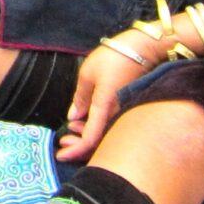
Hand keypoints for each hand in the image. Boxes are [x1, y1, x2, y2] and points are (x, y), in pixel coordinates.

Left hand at [59, 34, 155, 162]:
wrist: (143, 48)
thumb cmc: (114, 57)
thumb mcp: (88, 74)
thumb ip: (80, 97)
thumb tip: (73, 117)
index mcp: (105, 108)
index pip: (90, 139)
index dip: (75, 150)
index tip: (60, 155)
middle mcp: (117, 115)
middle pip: (99, 142)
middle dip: (78, 146)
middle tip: (63, 142)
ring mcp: (124, 113)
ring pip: (105, 134)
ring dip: (86, 136)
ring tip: (70, 131)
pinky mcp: (127, 108)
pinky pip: (110, 125)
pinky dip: (96, 127)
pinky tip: (85, 121)